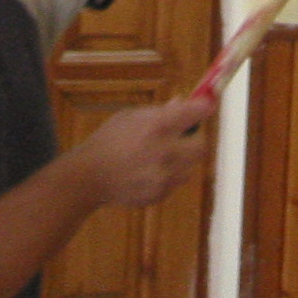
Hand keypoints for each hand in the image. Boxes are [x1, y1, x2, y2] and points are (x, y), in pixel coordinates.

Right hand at [70, 94, 216, 206]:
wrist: (89, 176)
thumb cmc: (109, 139)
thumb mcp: (131, 116)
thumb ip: (159, 112)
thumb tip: (182, 102)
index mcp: (157, 127)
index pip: (196, 113)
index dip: (204, 107)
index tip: (207, 104)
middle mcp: (164, 152)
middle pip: (202, 145)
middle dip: (195, 139)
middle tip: (185, 135)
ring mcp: (163, 176)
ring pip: (190, 166)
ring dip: (182, 158)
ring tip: (159, 154)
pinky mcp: (160, 194)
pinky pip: (176, 181)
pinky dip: (170, 174)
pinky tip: (148, 170)